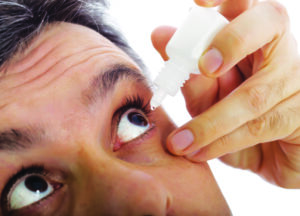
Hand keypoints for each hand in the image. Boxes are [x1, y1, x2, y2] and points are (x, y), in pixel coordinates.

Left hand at [151, 0, 299, 187]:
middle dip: (232, 41)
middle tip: (205, 65)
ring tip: (179, 143)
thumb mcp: (207, 98)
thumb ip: (188, 72)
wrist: (270, 156)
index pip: (243, 2)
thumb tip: (160, 34)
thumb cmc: (234, 120)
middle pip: (268, 20)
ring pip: (254, 93)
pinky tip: (198, 151)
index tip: (200, 2)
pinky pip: (260, 126)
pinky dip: (223, 141)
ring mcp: (298, 78)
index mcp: (249, 35)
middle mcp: (278, 49)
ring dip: (210, 121)